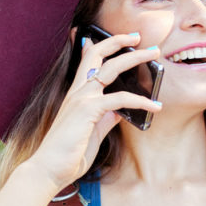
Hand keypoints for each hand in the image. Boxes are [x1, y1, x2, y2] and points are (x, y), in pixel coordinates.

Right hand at [23, 32, 162, 190]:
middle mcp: (78, 91)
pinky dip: (141, 100)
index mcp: (76, 94)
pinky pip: (121, 98)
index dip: (100, 45)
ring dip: (136, 58)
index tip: (118, 39)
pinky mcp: (89, 109)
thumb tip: (121, 110)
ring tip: (155, 55)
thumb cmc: (69, 153)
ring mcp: (82, 98)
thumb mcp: (93, 131)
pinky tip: (155, 106)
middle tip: (140, 36)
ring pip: (111, 67)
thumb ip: (106, 118)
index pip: (87, 61)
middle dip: (119, 41)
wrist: (50, 169)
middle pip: (98, 55)